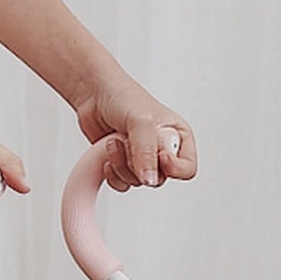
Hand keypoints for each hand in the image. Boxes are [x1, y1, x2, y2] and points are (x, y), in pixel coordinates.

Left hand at [75, 76, 197, 189]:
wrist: (93, 94)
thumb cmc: (123, 97)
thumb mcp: (141, 120)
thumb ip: (147, 151)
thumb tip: (150, 179)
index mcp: (178, 137)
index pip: (187, 169)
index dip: (174, 168)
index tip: (159, 157)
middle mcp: (162, 150)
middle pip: (159, 179)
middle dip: (139, 163)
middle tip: (130, 142)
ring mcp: (142, 159)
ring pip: (138, 182)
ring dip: (121, 164)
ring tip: (115, 141)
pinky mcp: (123, 165)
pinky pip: (122, 184)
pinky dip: (112, 173)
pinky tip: (108, 152)